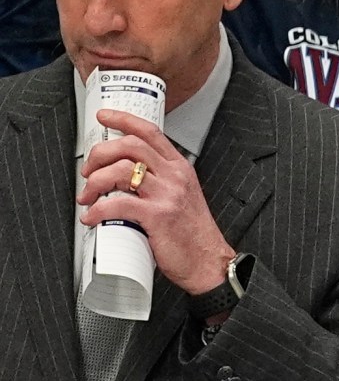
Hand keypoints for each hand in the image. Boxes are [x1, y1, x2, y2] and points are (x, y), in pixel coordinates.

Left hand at [78, 109, 236, 295]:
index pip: (150, 132)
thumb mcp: (183, 197)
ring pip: (120, 171)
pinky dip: (97, 210)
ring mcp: (167, 195)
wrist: (210, 263)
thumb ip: (160, 180)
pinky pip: (117, 204)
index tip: (105, 117)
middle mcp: (174, 177)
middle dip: (99, 154)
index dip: (123, 119)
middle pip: (130, 146)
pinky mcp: (157, 216)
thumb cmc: (194, 235)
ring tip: (88, 196)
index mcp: (180, 169)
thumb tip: (124, 172)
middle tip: (89, 169)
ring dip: (94, 182)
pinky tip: (92, 217)